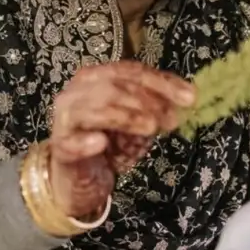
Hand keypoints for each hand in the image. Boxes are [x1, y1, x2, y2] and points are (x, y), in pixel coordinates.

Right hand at [48, 61, 195, 217]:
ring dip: (127, 116)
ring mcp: (65, 118)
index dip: (162, 82)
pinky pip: (71, 142)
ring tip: (151, 127)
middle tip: (172, 119)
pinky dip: (87, 142)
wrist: (82, 177)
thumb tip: (188, 98)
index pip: (131, 72)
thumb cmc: (111, 143)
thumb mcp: (140, 122)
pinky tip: (101, 143)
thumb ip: (158, 107)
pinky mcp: (60, 146)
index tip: (189, 97)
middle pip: (114, 86)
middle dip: (148, 100)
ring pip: (96, 108)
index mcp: (98, 77)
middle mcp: (78, 91)